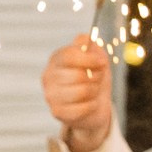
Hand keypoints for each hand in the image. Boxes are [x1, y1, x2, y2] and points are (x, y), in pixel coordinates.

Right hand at [43, 33, 113, 151]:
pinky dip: (91, 106)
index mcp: (56, 59)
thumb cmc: (93, 79)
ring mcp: (50, 95)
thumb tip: (85, 40)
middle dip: (95, 77)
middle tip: (97, 79)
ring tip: (93, 90)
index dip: (89, 59)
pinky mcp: (57, 112)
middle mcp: (48, 76)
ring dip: (94, 91)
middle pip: (78, 75)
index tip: (102, 62)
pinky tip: (89, 104)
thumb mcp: (96, 57)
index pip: (69, 55)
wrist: (94, 107)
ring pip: (81, 92)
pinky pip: (81, 108)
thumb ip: (90, 45)